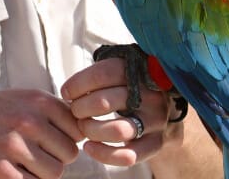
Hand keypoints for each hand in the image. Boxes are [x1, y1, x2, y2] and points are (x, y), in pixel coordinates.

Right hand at [0, 90, 81, 178]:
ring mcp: (12, 145)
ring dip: (41, 172)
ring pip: (54, 173)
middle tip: (32, 151)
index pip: (77, 131)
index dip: (65, 138)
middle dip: (55, 157)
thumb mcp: (23, 99)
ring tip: (21, 161)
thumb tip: (88, 129)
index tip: (47, 138)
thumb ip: (54, 112)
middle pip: (69, 154)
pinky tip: (11, 170)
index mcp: (37, 101)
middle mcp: (27, 120)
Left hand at [61, 57, 178, 167]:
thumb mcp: (118, 73)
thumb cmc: (128, 87)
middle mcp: (150, 96)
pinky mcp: (157, 143)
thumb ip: (97, 76)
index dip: (78, 84)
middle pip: (105, 102)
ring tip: (83, 126)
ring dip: (91, 130)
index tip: (66, 92)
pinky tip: (89, 147)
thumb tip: (67, 92)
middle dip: (80, 108)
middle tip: (75, 110)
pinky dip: (104, 154)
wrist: (162, 108)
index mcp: (139, 73)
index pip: (103, 74)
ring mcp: (156, 121)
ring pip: (117, 130)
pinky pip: (129, 156)